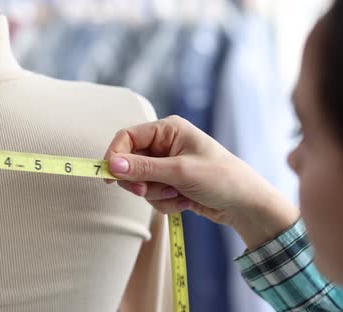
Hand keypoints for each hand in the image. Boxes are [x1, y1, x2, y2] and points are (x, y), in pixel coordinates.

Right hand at [105, 116, 298, 247]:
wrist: (246, 205)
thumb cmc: (221, 178)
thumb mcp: (180, 172)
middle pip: (129, 162)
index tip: (108, 176)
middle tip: (147, 191)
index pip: (128, 137)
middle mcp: (165, 144)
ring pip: (140, 182)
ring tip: (179, 195)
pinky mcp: (170, 183)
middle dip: (139, 180)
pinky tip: (185, 201)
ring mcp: (167, 165)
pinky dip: (165, 202)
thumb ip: (143, 168)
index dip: (115, 155)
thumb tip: (111, 165)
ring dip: (156, 194)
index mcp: (168, 130)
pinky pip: (152, 194)